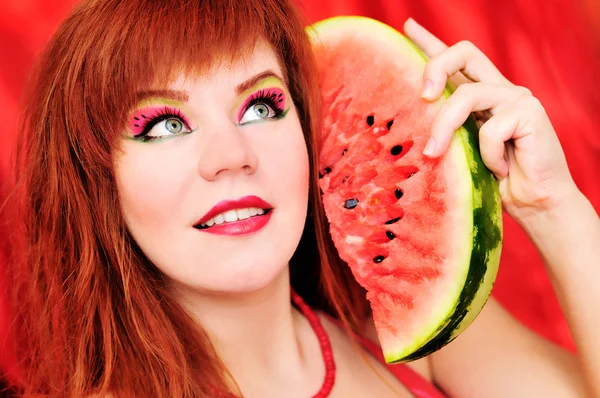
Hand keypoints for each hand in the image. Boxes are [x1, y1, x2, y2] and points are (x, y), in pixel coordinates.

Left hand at [403, 18, 578, 222]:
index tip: (408, 27)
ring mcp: (516, 98)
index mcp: (481, 95)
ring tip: (433, 154)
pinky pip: (490, 129)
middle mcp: (499, 89)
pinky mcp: (531, 113)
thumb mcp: (462, 152)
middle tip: (421, 97)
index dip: (431, 41)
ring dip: (445, 127)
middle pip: (464, 51)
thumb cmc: (495, 181)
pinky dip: (487, 155)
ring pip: (467, 94)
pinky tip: (499, 170)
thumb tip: (410, 121)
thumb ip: (447, 130)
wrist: (536, 204)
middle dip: (435, 66)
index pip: (456, 60)